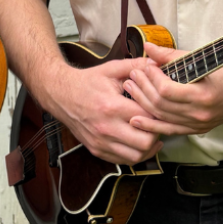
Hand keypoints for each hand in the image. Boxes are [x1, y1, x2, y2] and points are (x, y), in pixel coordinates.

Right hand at [42, 57, 162, 165]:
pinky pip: (122, 161)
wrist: (60, 95)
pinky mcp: (96, 150)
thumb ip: (136, 65)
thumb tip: (158, 62)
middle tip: (159, 123)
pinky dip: (134, 154)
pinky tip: (139, 142)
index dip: (160, 113)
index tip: (162, 108)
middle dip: (157, 133)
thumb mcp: (111, 69)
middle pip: (145, 142)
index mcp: (112, 106)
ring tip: (152, 134)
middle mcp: (106, 128)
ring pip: (136, 156)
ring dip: (148, 147)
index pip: (147, 118)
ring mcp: (101, 142)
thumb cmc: (87, 82)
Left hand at [122, 43, 222, 135]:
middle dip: (143, 88)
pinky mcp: (200, 129)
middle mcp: (202, 115)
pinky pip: (171, 129)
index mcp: (205, 95)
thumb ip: (173, 55)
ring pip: (163, 118)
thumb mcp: (203, 58)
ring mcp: (201, 124)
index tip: (145, 65)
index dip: (151, 78)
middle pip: (161, 105)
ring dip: (144, 103)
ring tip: (132, 89)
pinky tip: (138, 119)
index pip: (166, 90)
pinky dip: (153, 124)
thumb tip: (150, 48)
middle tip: (133, 75)